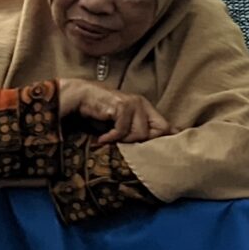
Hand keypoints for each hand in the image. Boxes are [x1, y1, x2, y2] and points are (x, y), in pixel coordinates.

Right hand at [53, 78, 170, 145]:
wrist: (82, 97)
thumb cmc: (102, 113)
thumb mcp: (123, 123)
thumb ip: (137, 130)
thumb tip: (156, 146)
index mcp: (145, 107)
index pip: (166, 126)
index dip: (163, 140)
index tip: (157, 153)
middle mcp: (142, 103)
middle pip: (156, 132)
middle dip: (141, 142)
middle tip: (125, 143)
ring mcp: (132, 103)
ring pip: (140, 133)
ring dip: (124, 140)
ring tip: (111, 138)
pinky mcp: (121, 106)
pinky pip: (122, 130)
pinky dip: (111, 137)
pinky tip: (102, 138)